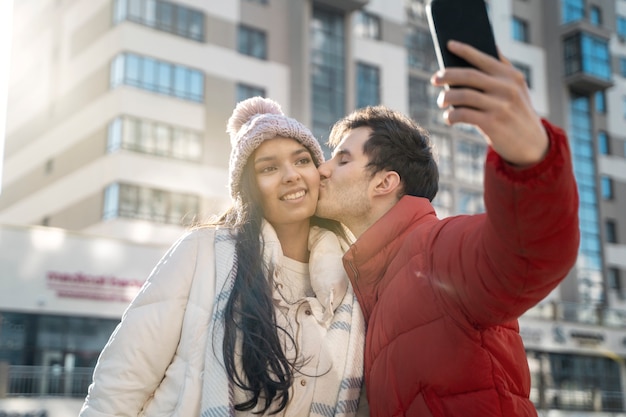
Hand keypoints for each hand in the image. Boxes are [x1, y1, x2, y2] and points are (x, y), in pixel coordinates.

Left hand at [430, 40, 548, 166]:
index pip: (484, 58)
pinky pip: (463, 115)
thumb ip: (504, 70)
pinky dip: (451, 115)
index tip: (449, 44)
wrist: (532, 144)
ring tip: (441, 101)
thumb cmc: (517, 113)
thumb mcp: (518, 89)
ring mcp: (500, 106)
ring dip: (446, 97)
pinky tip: (448, 118)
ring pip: (463, 95)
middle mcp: (507, 88)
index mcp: (511, 76)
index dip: (465, 50)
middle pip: (469, 76)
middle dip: (447, 75)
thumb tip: (488, 48)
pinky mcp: (492, 123)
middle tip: (434, 79)